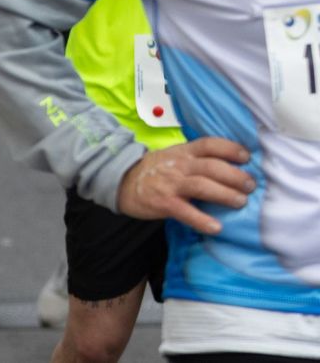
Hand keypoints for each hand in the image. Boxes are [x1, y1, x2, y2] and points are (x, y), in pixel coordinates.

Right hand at [116, 137, 254, 234]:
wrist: (122, 181)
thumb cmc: (155, 171)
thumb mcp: (174, 156)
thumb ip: (197, 158)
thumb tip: (231, 165)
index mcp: (183, 152)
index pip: (209, 144)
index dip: (230, 148)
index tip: (246, 156)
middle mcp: (179, 165)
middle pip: (211, 167)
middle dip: (235, 176)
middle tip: (250, 186)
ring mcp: (171, 184)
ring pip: (203, 186)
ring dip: (225, 194)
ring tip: (240, 202)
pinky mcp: (163, 202)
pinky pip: (186, 212)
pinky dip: (202, 220)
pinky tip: (216, 227)